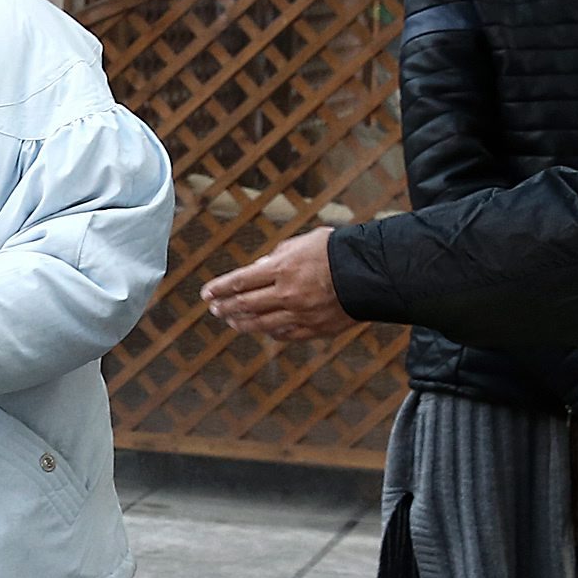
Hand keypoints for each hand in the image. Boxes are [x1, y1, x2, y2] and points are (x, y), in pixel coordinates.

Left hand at [202, 230, 351, 342]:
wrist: (371, 273)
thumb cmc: (337, 251)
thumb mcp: (303, 243)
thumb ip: (278, 255)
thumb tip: (260, 266)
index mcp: (281, 270)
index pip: (240, 281)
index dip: (220, 288)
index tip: (206, 293)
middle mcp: (286, 295)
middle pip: (245, 305)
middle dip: (225, 307)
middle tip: (214, 309)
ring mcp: (299, 315)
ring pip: (261, 324)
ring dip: (241, 323)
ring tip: (230, 321)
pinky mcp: (313, 329)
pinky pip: (284, 334)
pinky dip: (269, 332)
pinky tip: (261, 329)